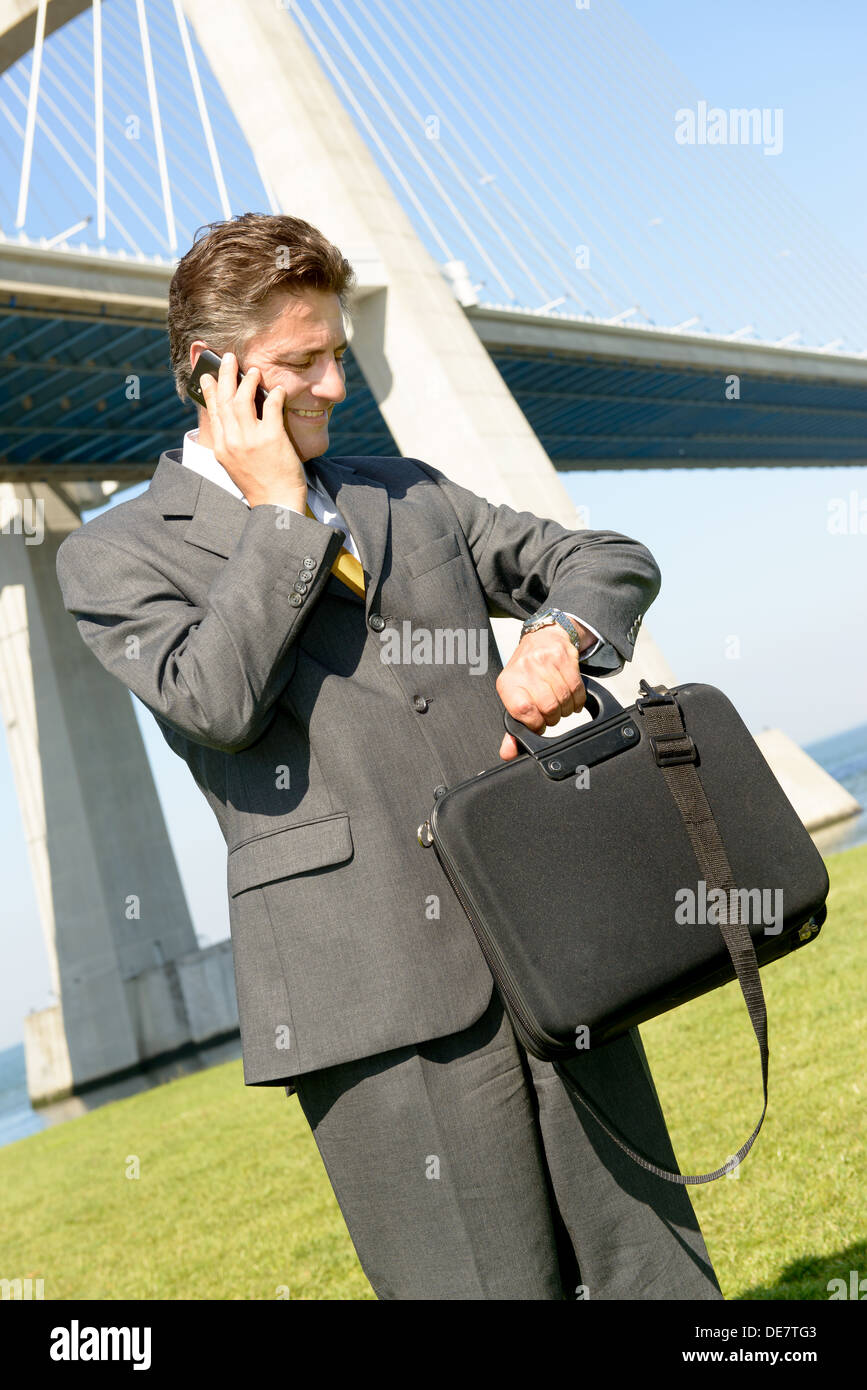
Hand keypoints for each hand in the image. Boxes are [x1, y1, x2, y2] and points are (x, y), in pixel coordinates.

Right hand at [198, 351, 307, 509]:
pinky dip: (274, 394)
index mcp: (222, 448)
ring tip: (253, 370)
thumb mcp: (235, 465)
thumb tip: (231, 419)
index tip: (207, 375)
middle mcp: (232, 441)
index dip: (209, 390)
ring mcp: (251, 439)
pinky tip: (277, 389)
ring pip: (244, 399)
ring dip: (248, 380)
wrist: (276, 504)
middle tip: (229, 358)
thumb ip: (231, 442)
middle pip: (225, 399)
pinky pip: (272, 406)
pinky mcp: (272, 438)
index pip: (213, 412)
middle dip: (225, 375)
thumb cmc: (259, 485)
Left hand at [497, 625, 586, 759]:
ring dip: (566, 709)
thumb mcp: (514, 697)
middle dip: (553, 717)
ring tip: (560, 704)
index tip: (538, 725)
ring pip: (564, 698)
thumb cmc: (526, 673)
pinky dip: (577, 699)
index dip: (535, 723)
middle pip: (548, 707)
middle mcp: (525, 669)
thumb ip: (513, 728)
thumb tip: (508, 753)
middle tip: (551, 713)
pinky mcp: (564, 657)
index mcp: (508, 683)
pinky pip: (577, 688)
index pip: (522, 710)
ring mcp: (545, 661)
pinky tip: (571, 697)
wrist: (542, 638)